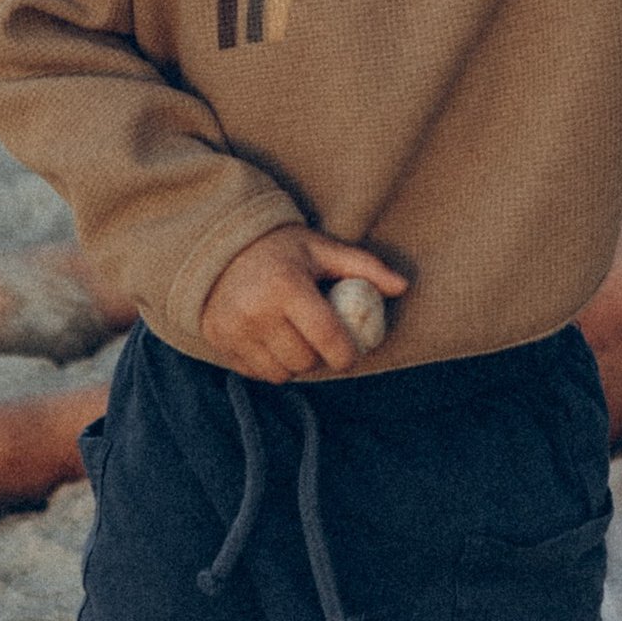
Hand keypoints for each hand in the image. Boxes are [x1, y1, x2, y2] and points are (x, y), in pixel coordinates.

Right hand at [199, 227, 405, 381]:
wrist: (220, 247)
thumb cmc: (281, 249)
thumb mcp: (322, 250)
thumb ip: (364, 267)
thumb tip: (403, 286)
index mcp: (287, 286)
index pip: (327, 337)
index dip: (346, 355)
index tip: (351, 355)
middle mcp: (257, 311)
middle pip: (304, 361)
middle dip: (320, 358)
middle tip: (323, 344)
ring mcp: (234, 329)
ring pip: (281, 373)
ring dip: (296, 365)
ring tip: (298, 342)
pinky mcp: (218, 342)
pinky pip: (256, 373)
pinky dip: (271, 366)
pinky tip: (273, 343)